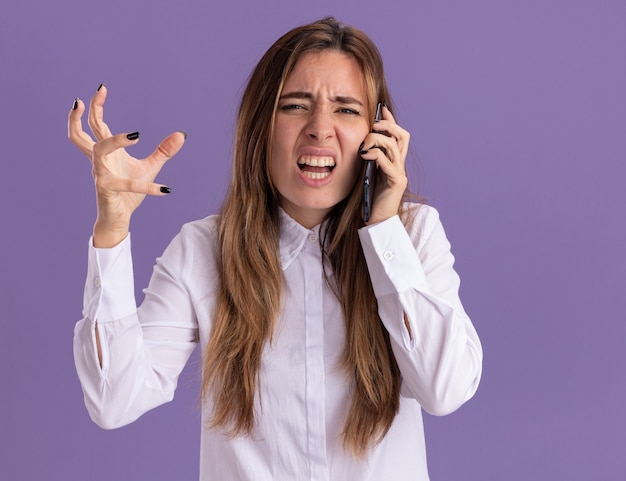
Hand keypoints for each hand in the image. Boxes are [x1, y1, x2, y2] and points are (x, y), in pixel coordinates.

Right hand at [68, 85, 185, 246]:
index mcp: (106, 152)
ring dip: (115, 141)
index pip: (96, 123)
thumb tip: (181, 134)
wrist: (119, 217)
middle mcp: (98, 160)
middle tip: (95, 94)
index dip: (96, 105)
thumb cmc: (129, 193)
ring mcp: (100, 174)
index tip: (102, 87)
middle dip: (87, 112)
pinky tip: (166, 189)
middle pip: (82, 132)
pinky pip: (127, 184)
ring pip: (99, 150)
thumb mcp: (150, 167)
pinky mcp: (107, 189)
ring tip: (136, 136)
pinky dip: (147, 187)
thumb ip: (164, 151)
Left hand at [359, 105, 408, 224]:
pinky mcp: (396, 182)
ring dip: (379, 139)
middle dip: (389, 126)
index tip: (381, 110)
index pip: (397, 136)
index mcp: (393, 162)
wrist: (376, 220)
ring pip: (395, 146)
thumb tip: (360, 143)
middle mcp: (399, 165)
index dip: (390, 122)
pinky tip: (364, 154)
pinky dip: (376, 154)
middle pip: (402, 136)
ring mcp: (399, 173)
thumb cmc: (369, 198)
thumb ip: (367, 159)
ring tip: (365, 141)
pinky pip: (388, 162)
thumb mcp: (367, 172)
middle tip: (374, 124)